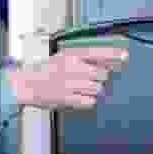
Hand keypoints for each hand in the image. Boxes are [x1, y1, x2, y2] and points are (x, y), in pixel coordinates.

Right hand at [6, 47, 126, 108]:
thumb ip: (84, 59)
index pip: (97, 52)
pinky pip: (90, 101)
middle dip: (97, 77)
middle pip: (102, 74)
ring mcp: (72, 84)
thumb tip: (107, 62)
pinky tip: (74, 95)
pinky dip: (86, 100)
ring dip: (91, 89)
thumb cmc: (44, 71)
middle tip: (84, 78)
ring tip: (76, 86)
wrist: (27, 85)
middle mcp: (73, 68)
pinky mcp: (70, 99)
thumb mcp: (62, 57)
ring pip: (98, 89)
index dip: (113, 54)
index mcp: (70, 56)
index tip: (124, 55)